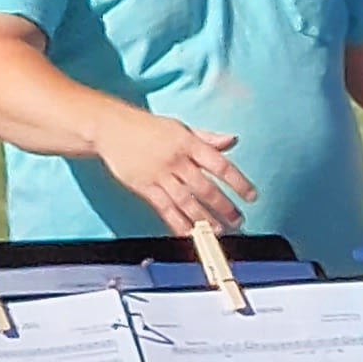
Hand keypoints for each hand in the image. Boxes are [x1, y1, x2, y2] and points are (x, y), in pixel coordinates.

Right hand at [103, 107, 255, 235]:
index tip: (251, 196)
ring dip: (205, 219)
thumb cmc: (148, 127)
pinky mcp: (145, 187)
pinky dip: (178, 224)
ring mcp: (160, 175)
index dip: (238, 182)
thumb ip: (207, 138)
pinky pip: (165, 209)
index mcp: (188, 143)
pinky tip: (189, 234)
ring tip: (218, 231)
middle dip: (224, 207)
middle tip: (237, 220)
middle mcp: (176, 160)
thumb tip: (232, 141)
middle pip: (205, 188)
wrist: (111, 129)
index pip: (220, 165)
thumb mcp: (180, 127)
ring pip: (187, 202)